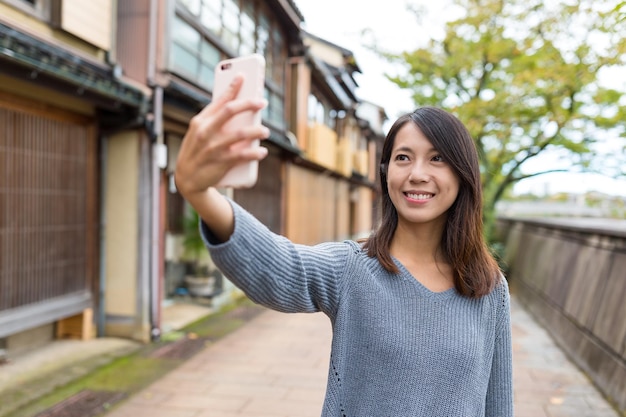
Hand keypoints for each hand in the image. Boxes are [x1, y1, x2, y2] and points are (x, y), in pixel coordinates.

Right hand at [174, 74, 269, 201]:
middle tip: (262, 102)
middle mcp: (206, 132)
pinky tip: (262, 152)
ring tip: (265, 131)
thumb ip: (214, 122)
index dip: (232, 87)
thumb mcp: (199, 133)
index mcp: (200, 121)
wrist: (186, 179)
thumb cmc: (197, 152)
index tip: (243, 76)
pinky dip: (255, 153)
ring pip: (240, 134)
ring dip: (256, 131)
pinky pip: (242, 155)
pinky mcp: (221, 162)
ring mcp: (213, 147)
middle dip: (248, 103)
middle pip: (231, 111)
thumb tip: (240, 111)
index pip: (219, 100)